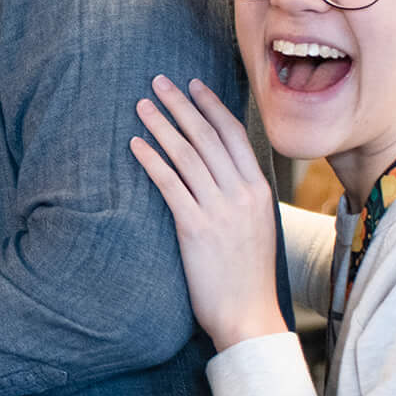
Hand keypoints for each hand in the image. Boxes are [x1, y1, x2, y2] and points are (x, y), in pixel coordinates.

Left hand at [129, 76, 287, 350]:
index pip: (234, 135)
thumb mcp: (258, 225)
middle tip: (159, 81)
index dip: (212, 106)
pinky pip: (169, 184)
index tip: (193, 85)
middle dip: (181, 104)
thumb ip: (243, 195)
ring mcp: (219, 209)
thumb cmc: (249, 274)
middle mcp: (242, 193)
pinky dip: (151, 159)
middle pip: (207, 136)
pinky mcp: (195, 228)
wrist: (248, 315)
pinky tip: (135, 144)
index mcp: (259, 189)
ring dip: (161, 124)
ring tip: (142, 105)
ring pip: (186, 154)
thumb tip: (223, 170)